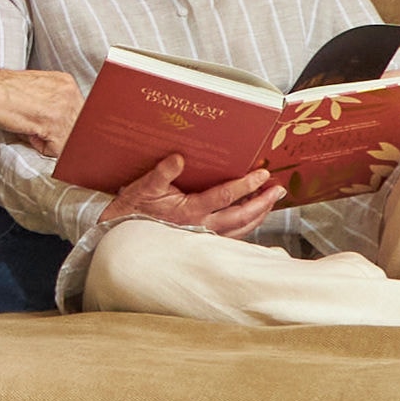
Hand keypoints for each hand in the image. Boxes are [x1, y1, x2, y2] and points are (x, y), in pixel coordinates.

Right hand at [0, 66, 82, 156]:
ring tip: (29, 129)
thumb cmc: (1, 92)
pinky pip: (58, 149)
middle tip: (36, 130)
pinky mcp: (52, 121)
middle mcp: (70, 92)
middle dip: (60, 137)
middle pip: (79, 131)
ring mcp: (63, 106)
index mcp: (67, 84)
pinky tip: (27, 131)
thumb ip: (55, 108)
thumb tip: (68, 135)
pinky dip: (41, 148)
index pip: (82, 118)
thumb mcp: (37, 94)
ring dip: (50, 143)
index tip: (54, 134)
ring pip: (70, 142)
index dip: (66, 130)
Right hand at [101, 153, 286, 238]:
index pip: (224, 197)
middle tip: (277, 190)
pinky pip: (232, 236)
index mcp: (189, 212)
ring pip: (239, 230)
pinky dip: (246, 226)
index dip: (245, 186)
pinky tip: (253, 217)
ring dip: (258, 214)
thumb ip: (162, 172)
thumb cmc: (133, 209)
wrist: (122, 234)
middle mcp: (200, 228)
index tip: (261, 174)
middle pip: (241, 217)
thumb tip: (179, 157)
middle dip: (262, 203)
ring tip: (271, 200)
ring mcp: (203, 238)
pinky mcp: (202, 243)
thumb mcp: (143, 186)